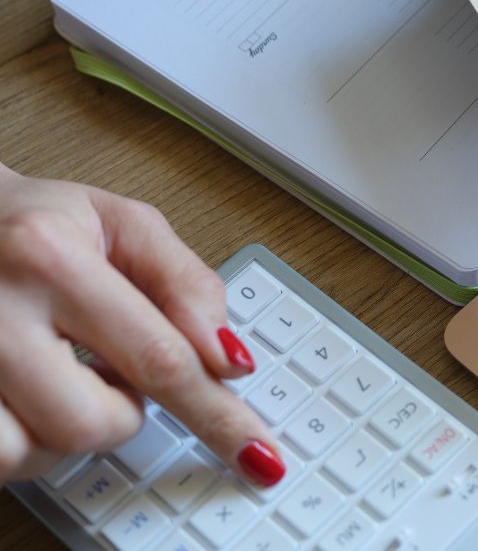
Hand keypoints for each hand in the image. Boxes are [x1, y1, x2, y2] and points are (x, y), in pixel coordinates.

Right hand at [0, 164, 284, 486]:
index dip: (215, 413)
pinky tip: (26, 394)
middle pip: (91, 423)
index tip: (255, 452)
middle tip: (107, 367)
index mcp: (49, 256)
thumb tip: (229, 360)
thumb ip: (186, 286)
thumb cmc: (40, 222)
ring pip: (33, 452)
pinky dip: (21, 439)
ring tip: (56, 374)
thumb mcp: (125, 225)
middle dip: (121, 412)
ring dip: (61, 428)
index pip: (158, 357)